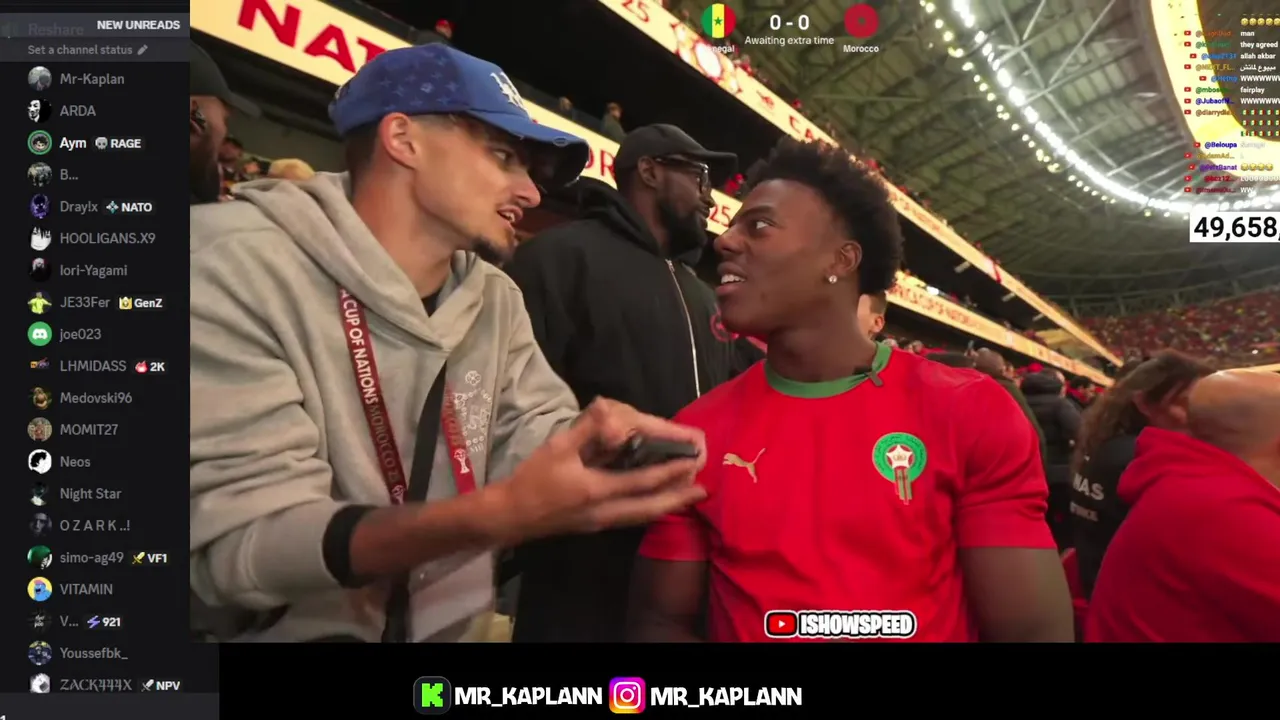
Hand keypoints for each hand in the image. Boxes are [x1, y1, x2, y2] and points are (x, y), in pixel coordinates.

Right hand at [493, 398, 706, 541]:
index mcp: (596, 490)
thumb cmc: (532, 479)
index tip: (692, 464)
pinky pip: (632, 518)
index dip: (669, 474)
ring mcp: (601, 522)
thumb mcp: (556, 448)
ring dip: (668, 506)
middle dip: (678, 498)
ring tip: (689, 496)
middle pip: (650, 508)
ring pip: (643, 516)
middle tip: (703, 489)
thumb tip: (606, 407)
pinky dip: (650, 510)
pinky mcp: (596, 525)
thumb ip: (586, 430)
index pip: (641, 482)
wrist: (510, 516)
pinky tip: (657, 504)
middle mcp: (605, 512)